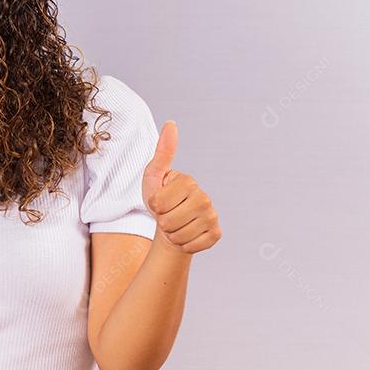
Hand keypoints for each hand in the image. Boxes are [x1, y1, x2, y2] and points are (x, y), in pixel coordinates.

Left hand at [142, 120, 221, 254]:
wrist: (170, 225)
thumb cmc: (159, 199)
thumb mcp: (154, 175)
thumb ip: (162, 152)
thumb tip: (171, 123)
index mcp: (188, 181)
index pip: (159, 203)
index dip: (153, 206)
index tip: (159, 202)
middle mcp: (205, 197)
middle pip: (168, 221)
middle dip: (161, 222)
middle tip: (166, 215)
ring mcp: (212, 216)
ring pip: (179, 235)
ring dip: (171, 234)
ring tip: (174, 225)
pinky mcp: (216, 233)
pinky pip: (193, 246)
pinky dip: (183, 244)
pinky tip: (185, 235)